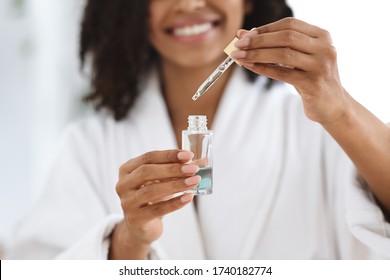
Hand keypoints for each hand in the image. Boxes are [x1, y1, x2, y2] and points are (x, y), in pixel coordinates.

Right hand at [110, 149, 199, 258]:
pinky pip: (157, 210)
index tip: (189, 155)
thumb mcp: (162, 181)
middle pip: (147, 172)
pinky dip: (175, 203)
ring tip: (194, 182)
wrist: (141, 226)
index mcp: (127, 170)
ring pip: (151, 191)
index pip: (148, 157)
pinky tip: (189, 197)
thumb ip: (179, 170)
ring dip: (176, 185)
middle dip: (172, 169)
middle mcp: (123, 185)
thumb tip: (203, 162)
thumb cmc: (152, 198)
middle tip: (193, 169)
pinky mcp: (136, 219)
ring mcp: (127, 203)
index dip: (169, 155)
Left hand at [231, 17, 350, 124]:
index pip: (289, 24)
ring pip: (284, 54)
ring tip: (239, 57)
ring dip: (257, 54)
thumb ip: (276, 46)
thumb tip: (244, 35)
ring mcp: (321, 66)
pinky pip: (283, 74)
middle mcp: (325, 48)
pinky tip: (250, 67)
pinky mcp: (314, 84)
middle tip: (238, 45)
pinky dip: (264, 69)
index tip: (244, 35)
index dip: (265, 28)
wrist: (333, 106)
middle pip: (286, 37)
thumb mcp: (298, 59)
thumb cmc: (311, 79)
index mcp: (322, 36)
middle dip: (258, 40)